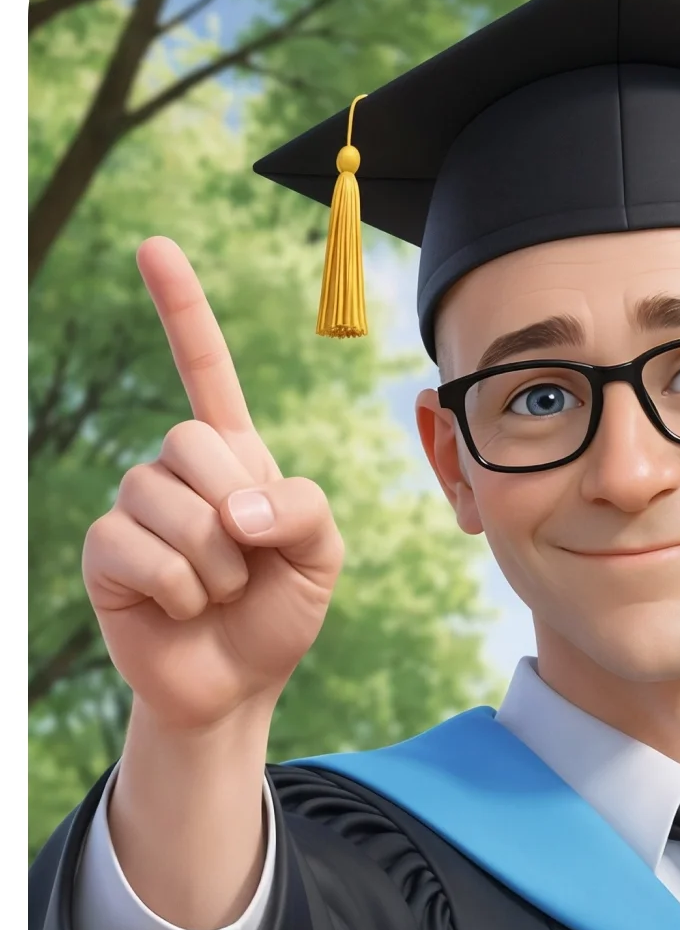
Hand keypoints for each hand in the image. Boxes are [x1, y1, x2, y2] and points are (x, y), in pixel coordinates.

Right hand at [83, 238, 344, 730]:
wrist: (238, 683)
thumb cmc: (279, 611)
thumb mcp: (322, 556)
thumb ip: (302, 509)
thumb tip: (235, 510)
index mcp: (235, 455)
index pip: (206, 370)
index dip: (181, 310)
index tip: (153, 246)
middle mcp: (177, 470)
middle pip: (193, 441)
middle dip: (235, 512)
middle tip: (248, 563)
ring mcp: (135, 507)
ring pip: (167, 502)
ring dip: (214, 564)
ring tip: (219, 592)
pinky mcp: (106, 553)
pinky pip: (137, 548)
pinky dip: (178, 589)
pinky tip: (180, 607)